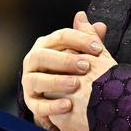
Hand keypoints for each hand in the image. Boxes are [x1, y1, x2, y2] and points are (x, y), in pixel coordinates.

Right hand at [22, 12, 109, 130]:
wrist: (59, 94)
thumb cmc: (72, 69)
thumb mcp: (81, 54)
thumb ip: (90, 41)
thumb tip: (101, 25)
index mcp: (46, 44)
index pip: (60, 36)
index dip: (80, 40)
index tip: (99, 49)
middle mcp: (33, 61)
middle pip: (42, 56)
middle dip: (65, 60)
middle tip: (86, 66)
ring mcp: (29, 81)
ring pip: (36, 80)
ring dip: (56, 82)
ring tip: (76, 84)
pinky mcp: (31, 102)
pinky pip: (37, 105)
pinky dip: (52, 106)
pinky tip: (68, 105)